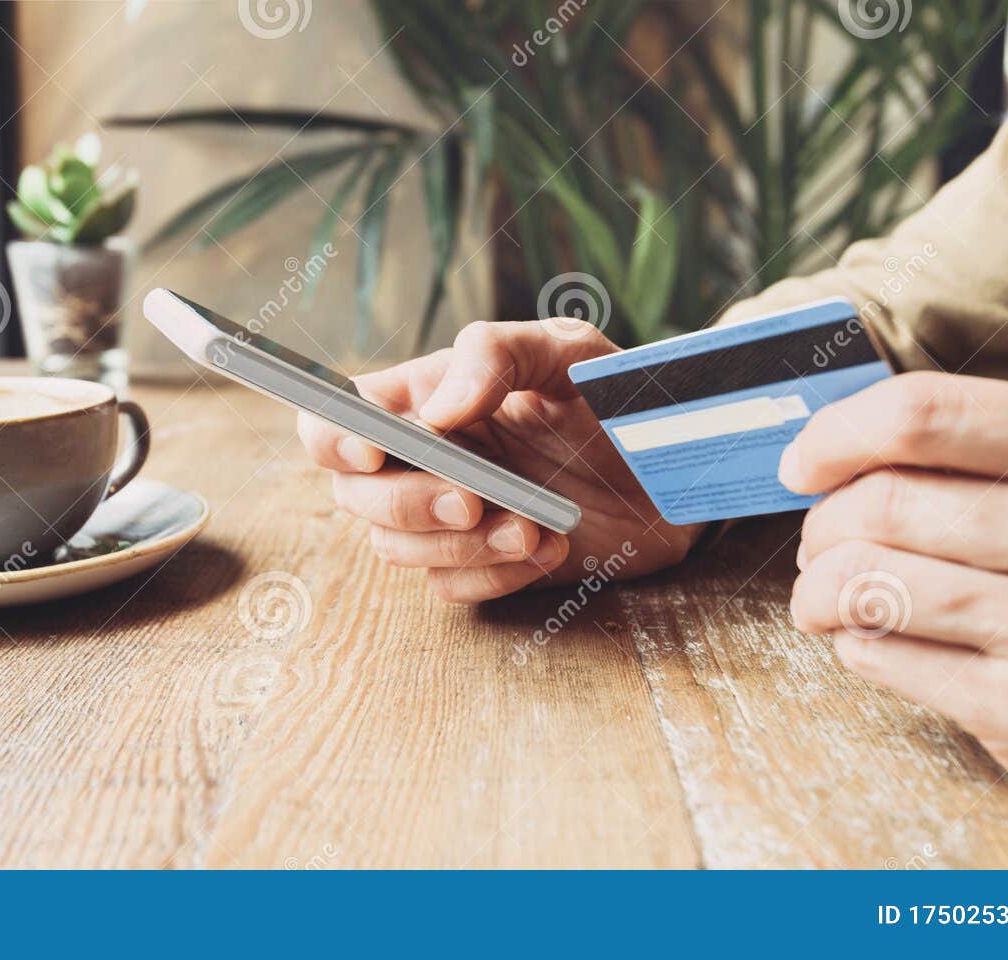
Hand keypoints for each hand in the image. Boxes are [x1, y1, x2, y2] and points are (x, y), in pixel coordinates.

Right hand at [297, 320, 698, 601]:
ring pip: (398, 550)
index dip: (332, 439)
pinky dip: (495, 573)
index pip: (332, 420)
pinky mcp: (481, 564)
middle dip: (410, 504)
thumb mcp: (566, 353)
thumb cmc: (612, 398)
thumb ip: (496, 356)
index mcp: (419, 400)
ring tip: (534, 525)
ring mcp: (447, 518)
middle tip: (476, 498)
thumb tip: (436, 411)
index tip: (374, 450)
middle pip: (357, 497)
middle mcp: (420, 462)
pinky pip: (451, 586)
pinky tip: (548, 546)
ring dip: (461, 543)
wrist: (675, 470)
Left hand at [785, 371, 1007, 859]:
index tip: (803, 462)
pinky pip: (881, 654)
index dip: (838, 434)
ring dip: (818, 587)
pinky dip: (852, 641)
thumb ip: (1001, 448)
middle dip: (823, 521)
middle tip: (821, 538)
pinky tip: (871, 637)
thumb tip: (837, 439)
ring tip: (825, 591)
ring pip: (866, 581)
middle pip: (883, 502)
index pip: (927, 414)